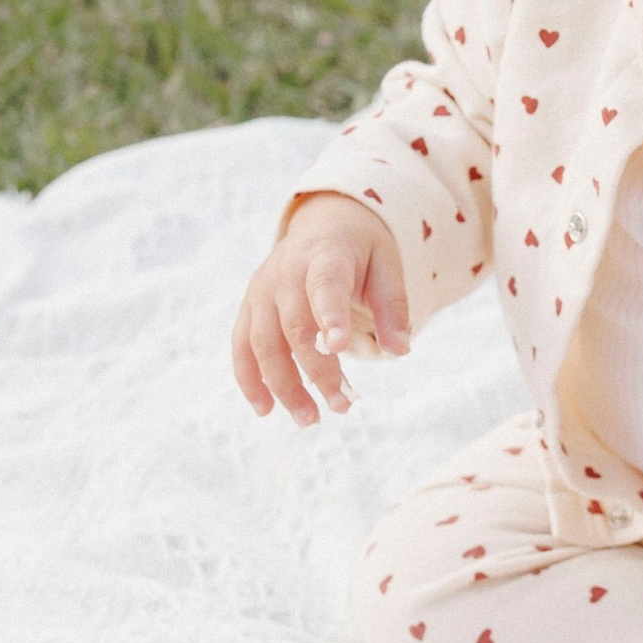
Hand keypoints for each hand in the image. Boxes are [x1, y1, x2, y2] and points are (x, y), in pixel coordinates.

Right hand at [232, 194, 409, 423]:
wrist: (324, 223)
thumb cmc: (360, 250)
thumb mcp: (387, 266)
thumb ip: (393, 308)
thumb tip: (400, 351)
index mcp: (325, 255)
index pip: (324, 286)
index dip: (330, 316)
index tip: (340, 347)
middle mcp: (286, 272)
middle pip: (294, 327)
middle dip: (316, 372)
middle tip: (341, 406)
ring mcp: (262, 290)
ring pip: (264, 343)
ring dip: (283, 385)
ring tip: (309, 418)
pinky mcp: (250, 307)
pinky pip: (241, 346)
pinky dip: (249, 379)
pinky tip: (265, 409)